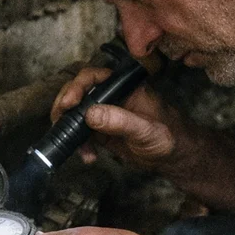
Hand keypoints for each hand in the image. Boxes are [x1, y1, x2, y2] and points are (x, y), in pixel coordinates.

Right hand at [50, 67, 190, 174]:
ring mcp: (105, 113)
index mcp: (124, 87)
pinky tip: (88, 157)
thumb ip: (121, 121)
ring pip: (76, 112)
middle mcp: (112, 96)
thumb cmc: (169, 137)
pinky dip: (79, 144)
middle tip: (59, 120)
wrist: (175, 157)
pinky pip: (82, 133)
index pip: (94, 77)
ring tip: (73, 145)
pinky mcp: (101, 131)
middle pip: (79, 92)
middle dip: (65, 105)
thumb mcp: (146, 130)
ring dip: (68, 127)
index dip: (77, 86)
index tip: (69, 103)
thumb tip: (91, 114)